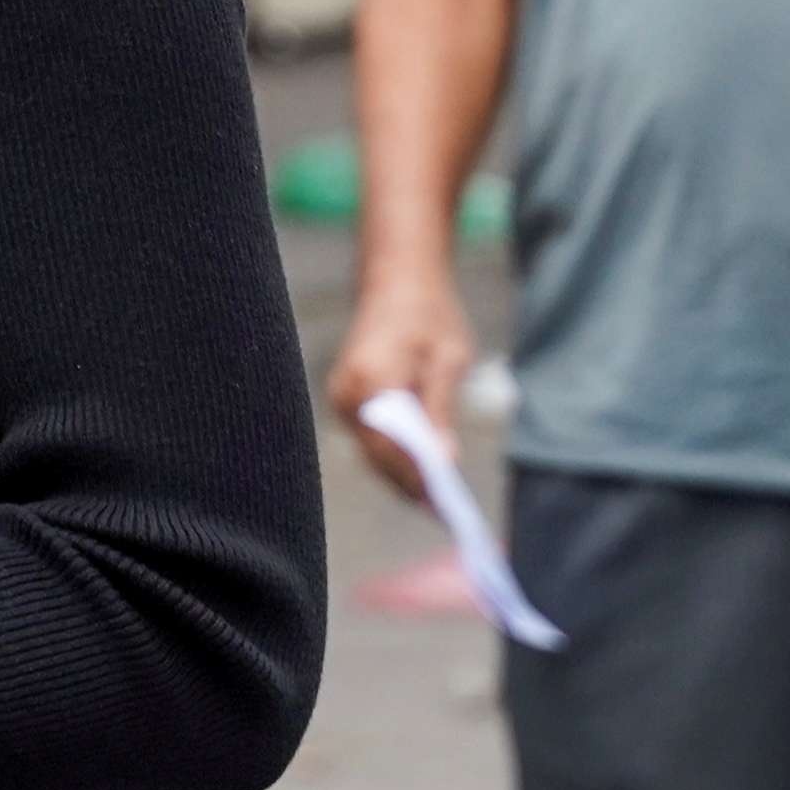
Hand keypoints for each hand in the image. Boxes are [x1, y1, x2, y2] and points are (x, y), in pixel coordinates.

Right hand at [324, 267, 481, 498]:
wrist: (398, 279)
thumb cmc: (429, 315)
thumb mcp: (447, 361)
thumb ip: (439, 413)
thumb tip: (442, 462)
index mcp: (372, 380)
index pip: (391, 446)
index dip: (417, 479)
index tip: (443, 505)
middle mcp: (348, 392)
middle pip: (377, 454)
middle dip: (409, 482)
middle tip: (443, 510)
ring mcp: (342, 395)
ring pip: (371, 449)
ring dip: (399, 471)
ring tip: (434, 497)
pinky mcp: (346, 397)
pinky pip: (368, 435)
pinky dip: (392, 453)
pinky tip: (418, 467)